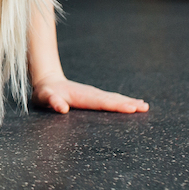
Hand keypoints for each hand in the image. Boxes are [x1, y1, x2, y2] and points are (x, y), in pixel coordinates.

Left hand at [31, 74, 147, 114]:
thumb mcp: (44, 97)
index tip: (131, 108)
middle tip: (144, 108)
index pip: (101, 102)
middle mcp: (91, 94)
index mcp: (81, 96)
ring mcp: (94, 94)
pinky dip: (123, 102)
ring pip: (114, 98)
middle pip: (112, 99)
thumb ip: (52, 101)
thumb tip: (62, 108)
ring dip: (129, 102)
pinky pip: (111, 99)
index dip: (116, 105)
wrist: (47, 81)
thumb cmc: (45, 93)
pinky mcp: (94, 97)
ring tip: (144, 106)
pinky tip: (133, 104)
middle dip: (128, 103)